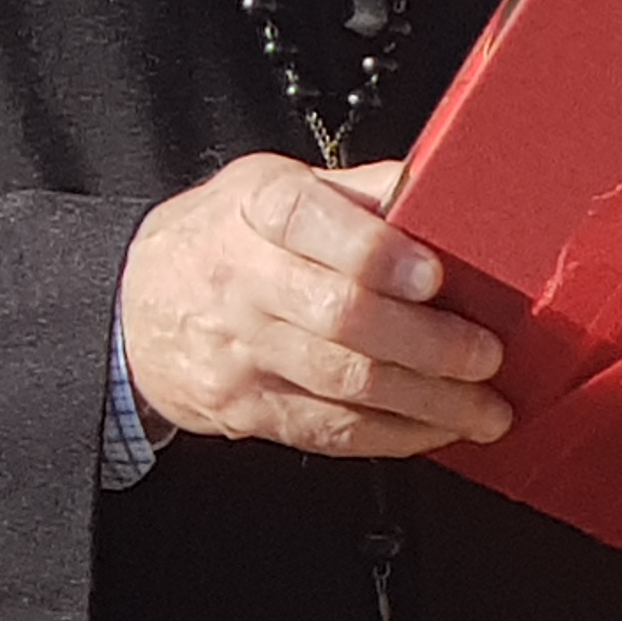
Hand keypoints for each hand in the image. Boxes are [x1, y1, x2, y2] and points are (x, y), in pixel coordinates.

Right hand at [119, 155, 511, 460]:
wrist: (134, 306)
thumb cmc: (225, 236)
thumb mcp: (276, 184)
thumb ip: (359, 191)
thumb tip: (445, 189)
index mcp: (259, 206)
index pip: (314, 224)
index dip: (378, 253)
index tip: (435, 275)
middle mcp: (244, 278)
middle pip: (342, 317)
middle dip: (428, 343)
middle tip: (486, 356)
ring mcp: (241, 351)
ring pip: (344, 383)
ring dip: (427, 402)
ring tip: (484, 408)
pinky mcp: (245, 408)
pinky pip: (328, 429)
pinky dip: (393, 436)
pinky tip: (436, 431)